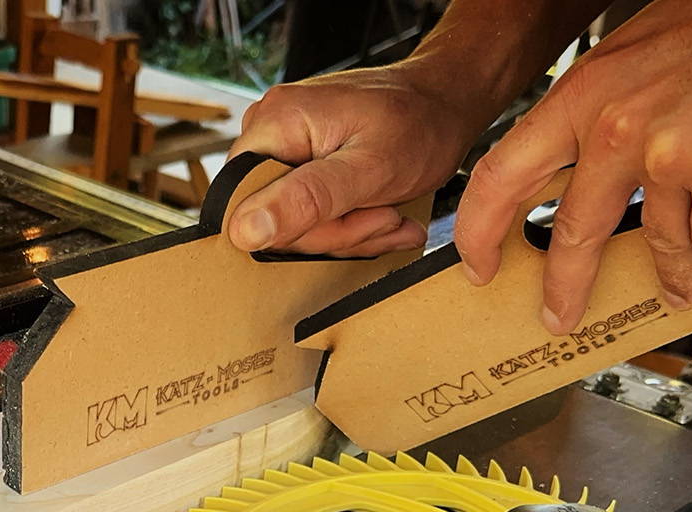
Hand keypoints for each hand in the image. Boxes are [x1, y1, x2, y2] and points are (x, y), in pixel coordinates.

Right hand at [223, 63, 493, 256]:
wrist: (447, 100)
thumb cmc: (420, 124)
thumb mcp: (368, 170)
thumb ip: (306, 200)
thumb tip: (243, 231)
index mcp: (274, 124)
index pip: (246, 205)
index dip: (295, 230)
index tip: (351, 220)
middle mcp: (270, 129)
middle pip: (273, 216)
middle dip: (336, 231)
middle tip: (384, 218)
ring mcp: (287, 143)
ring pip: (296, 220)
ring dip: (351, 231)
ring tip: (392, 217)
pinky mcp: (304, 158)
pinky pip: (311, 209)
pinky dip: (351, 221)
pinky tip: (384, 213)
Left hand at [453, 0, 691, 333]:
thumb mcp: (657, 45)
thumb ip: (611, 102)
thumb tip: (578, 163)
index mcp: (593, 85)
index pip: (505, 170)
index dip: (482, 229)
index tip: (479, 264)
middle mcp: (622, 122)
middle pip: (571, 231)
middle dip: (564, 288)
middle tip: (560, 317)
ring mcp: (674, 156)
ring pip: (661, 242)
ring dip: (677, 268)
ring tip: (687, 279)